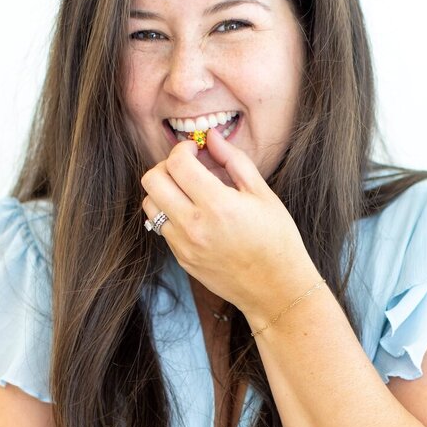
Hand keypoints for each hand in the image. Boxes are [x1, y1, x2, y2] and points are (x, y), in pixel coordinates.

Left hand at [140, 129, 318, 320]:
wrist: (275, 289)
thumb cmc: (277, 240)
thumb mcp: (262, 194)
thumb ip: (233, 161)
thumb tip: (211, 137)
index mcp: (218, 205)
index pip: (178, 163)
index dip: (184, 148)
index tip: (196, 150)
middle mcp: (194, 226)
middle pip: (152, 180)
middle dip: (167, 166)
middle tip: (188, 168)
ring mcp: (183, 245)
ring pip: (150, 204)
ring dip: (163, 190)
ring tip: (188, 191)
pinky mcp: (181, 258)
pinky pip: (161, 226)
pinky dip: (170, 212)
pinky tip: (194, 213)